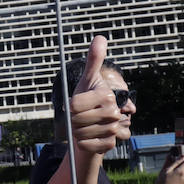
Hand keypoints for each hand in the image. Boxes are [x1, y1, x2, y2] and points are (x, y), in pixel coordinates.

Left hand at [66, 36, 118, 154]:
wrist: (91, 124)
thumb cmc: (86, 99)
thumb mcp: (87, 80)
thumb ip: (93, 60)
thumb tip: (100, 38)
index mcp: (107, 95)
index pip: (74, 105)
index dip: (69, 106)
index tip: (75, 104)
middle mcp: (114, 112)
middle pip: (77, 120)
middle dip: (72, 119)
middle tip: (78, 117)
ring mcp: (113, 129)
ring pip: (81, 134)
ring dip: (76, 131)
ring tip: (82, 126)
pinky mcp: (110, 144)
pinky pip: (87, 145)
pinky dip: (82, 143)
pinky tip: (86, 137)